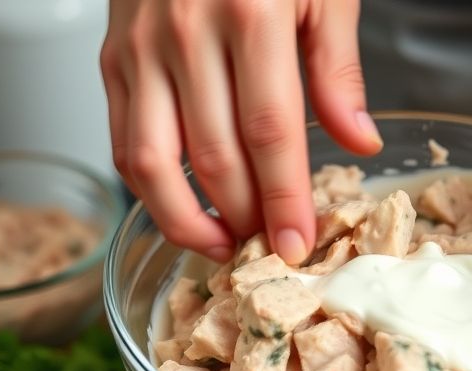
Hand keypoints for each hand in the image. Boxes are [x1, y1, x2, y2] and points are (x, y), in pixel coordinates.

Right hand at [100, 0, 382, 263]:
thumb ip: (337, 67)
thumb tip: (358, 143)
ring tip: (225, 245)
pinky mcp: (113, 58)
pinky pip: (123, 140)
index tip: (299, 243)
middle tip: (272, 246)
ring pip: (152, 163)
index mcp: (250, 14)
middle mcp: (185, 34)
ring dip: (188, 221)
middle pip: (214, 158)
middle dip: (247, 217)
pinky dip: (148, 189)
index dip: (285, 199)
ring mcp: (140, 48)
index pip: (270, 133)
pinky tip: (183, 209)